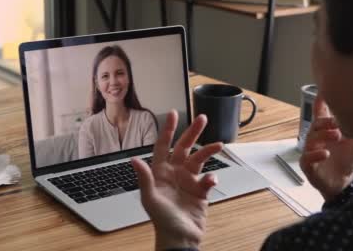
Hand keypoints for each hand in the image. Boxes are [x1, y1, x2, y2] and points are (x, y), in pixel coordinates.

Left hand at [131, 110, 222, 250]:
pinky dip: (211, 178)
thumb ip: (144, 177)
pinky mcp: (200, 191)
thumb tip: (133, 159)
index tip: (173, 114)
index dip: (168, 130)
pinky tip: (210, 182)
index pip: (163, 146)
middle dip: (193, 132)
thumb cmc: (161, 220)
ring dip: (208, 150)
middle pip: (184, 147)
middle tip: (202, 118)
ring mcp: (188, 181)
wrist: (179, 239)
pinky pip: (208, 179)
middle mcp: (175, 173)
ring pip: (199, 159)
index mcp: (160, 172)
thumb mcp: (150, 198)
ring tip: (218, 145)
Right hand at [299, 96, 352, 200]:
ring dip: (323, 135)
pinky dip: (315, 155)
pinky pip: (307, 158)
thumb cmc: (346, 160)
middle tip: (338, 124)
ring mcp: (310, 152)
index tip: (322, 92)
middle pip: (315, 125)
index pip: (319, 114)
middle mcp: (315, 139)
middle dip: (325, 122)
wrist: (344, 182)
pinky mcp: (308, 166)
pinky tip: (326, 154)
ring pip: (310, 140)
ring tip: (336, 135)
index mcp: (325, 131)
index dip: (319, 103)